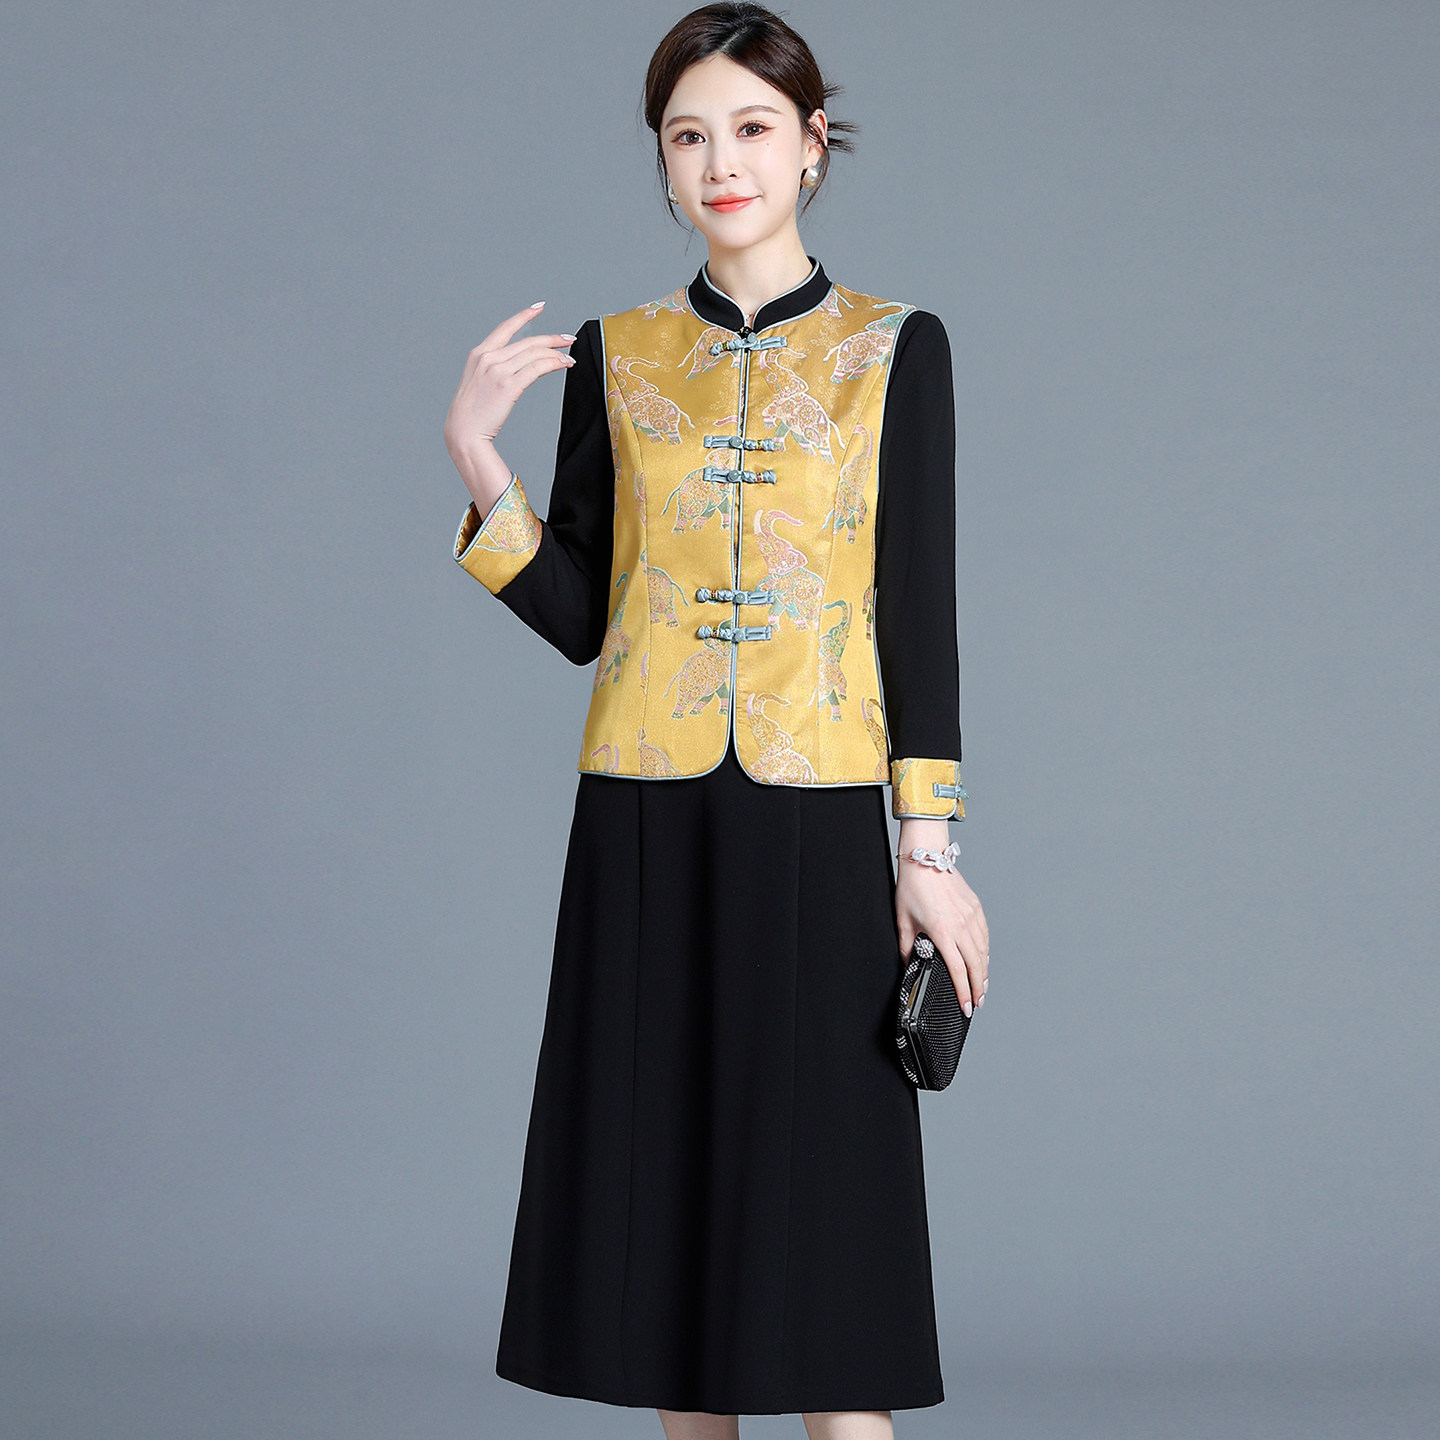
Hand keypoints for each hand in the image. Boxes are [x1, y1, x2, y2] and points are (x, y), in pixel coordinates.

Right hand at [443, 301, 576, 467]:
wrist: (463, 432)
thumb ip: (496, 369)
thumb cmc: (471, 413)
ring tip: (569, 356)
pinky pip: (537, 369)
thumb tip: (522, 366)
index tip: (539, 308)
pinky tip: (564, 364)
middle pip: (527, 342)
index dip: (524, 316)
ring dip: (556, 353)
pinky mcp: (508, 386)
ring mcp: (498, 371)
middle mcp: (488, 358)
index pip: (505, 328)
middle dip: (551, 338)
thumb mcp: (478, 382)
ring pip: (534, 354)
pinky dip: (554, 363)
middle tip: (568, 339)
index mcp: (479, 354)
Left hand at [895, 851, 988, 1017]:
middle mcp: (961, 925)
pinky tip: (983, 959)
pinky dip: (985, 951)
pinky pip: (984, 935)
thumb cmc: (913, 887)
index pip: (957, 970)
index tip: (966, 1006)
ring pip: (983, 951)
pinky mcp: (975, 907)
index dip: (963, 992)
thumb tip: (909, 965)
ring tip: (981, 986)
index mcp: (942, 931)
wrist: (926, 858)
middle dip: (978, 987)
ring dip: (984, 971)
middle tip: (978, 1002)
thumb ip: (907, 948)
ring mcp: (971, 915)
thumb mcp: (903, 921)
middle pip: (975, 965)